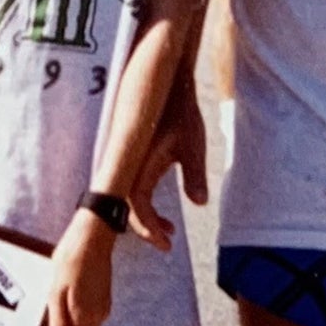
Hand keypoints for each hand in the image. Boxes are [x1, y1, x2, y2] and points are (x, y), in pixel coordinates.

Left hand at [46, 210, 115, 325]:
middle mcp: (98, 317)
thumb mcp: (56, 291)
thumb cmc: (71, 260)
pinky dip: (78, 311)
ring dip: (71, 321)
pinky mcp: (104, 298)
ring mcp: (103, 308)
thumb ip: (59, 323)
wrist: (93, 236)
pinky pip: (89, 315)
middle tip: (47, 317)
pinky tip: (68, 294)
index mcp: (85, 318)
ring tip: (57, 301)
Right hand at [129, 91, 209, 252]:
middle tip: (168, 241)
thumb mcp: (193, 143)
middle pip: (129, 208)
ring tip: (170, 227)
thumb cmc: (181, 112)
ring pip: (129, 197)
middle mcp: (126, 164)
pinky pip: (130, 186)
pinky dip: (145, 201)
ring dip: (147, 214)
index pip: (138, 208)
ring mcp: (126, 160)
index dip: (150, 229)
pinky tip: (162, 206)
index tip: (167, 244)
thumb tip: (199, 203)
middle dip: (148, 228)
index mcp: (139, 164)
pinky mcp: (129, 156)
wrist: (167, 81)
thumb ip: (195, 174)